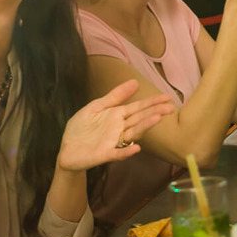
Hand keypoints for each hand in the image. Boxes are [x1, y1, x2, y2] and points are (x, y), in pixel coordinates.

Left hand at [57, 80, 175, 171]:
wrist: (67, 149)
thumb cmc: (81, 128)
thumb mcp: (96, 107)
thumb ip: (115, 96)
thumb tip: (135, 81)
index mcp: (117, 115)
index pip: (138, 107)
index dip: (152, 102)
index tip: (167, 97)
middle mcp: (120, 128)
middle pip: (140, 119)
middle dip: (155, 112)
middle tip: (170, 108)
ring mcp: (114, 142)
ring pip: (133, 133)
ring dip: (145, 126)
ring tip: (157, 118)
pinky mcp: (105, 154)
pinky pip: (118, 153)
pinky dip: (127, 151)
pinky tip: (136, 147)